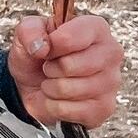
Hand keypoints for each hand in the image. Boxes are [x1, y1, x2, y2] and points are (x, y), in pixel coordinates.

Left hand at [8, 12, 123, 127]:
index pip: (70, 37)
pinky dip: (54, 106)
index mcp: (96, 28)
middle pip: (70, 66)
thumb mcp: (26, 34)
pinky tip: (60, 98)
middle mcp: (111, 52)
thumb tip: (41, 47)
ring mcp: (112, 82)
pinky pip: (68, 110)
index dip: (51, 46)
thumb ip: (29, 30)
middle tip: (50, 67)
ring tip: (54, 81)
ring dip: (51, 88)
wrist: (34, 86)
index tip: (47, 48)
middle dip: (50, 69)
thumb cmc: (37, 55)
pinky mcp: (105, 108)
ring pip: (68, 89)